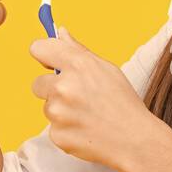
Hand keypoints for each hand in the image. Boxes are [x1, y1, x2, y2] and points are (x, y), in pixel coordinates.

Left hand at [29, 26, 161, 170]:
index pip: (39, 48)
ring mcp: (58, 112)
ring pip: (47, 107)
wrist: (135, 140)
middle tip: (78, 98)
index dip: (43, 55)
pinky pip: (53, 128)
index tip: (49, 62)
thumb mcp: (106, 69)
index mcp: (78, 64)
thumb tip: (60, 32)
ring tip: (86, 116)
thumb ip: (79, 50)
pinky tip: (85, 129)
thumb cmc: (123, 103)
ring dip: (61, 111)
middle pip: (37, 83)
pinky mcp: (57, 135)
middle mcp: (64, 86)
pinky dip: (66, 130)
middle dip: (52, 90)